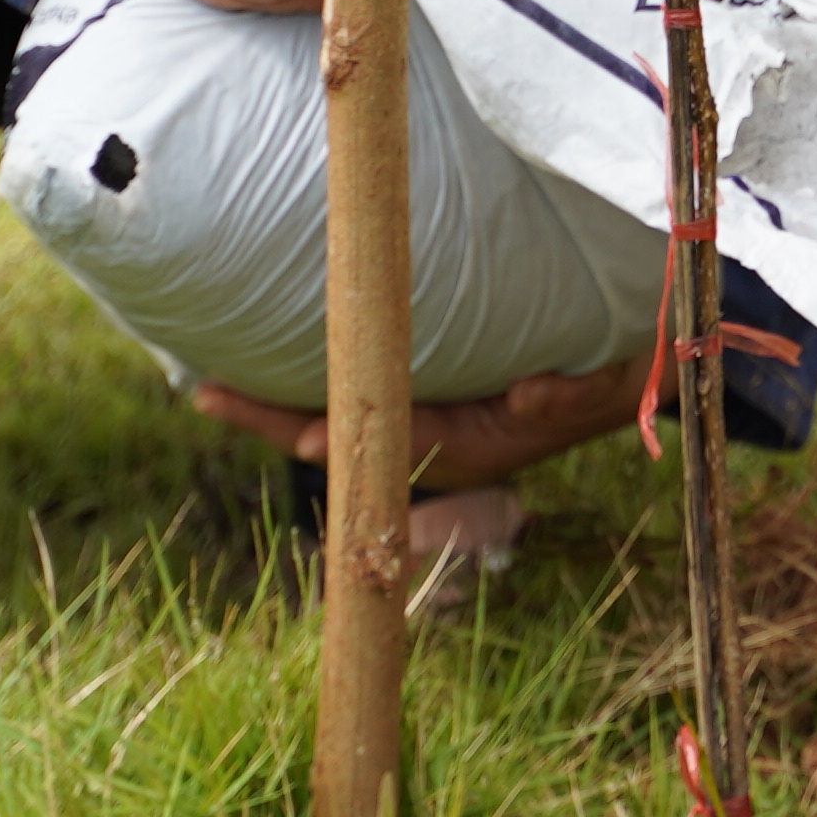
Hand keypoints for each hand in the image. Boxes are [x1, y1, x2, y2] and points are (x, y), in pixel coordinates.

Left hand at [185, 356, 648, 489]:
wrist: (613, 378)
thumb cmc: (599, 381)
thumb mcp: (591, 387)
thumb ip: (565, 396)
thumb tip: (531, 396)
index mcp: (468, 446)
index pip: (392, 444)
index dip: (344, 437)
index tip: (300, 435)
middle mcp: (431, 442)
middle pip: (340, 437)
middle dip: (272, 417)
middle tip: (203, 394)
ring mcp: (420, 426)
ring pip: (336, 422)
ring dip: (276, 406)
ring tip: (213, 386)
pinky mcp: (418, 403)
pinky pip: (351, 402)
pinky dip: (307, 389)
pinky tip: (264, 370)